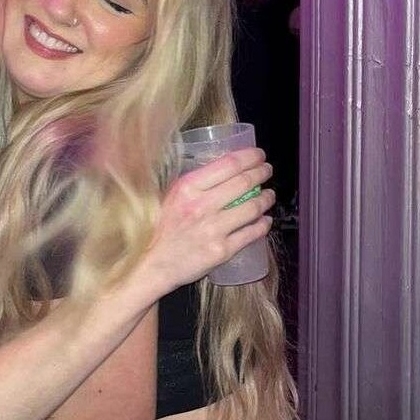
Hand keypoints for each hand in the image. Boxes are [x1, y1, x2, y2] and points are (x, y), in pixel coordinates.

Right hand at [145, 148, 274, 294]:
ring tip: (269, 195)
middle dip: (262, 173)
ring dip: (266, 199)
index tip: (259, 155)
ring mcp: (213, 229)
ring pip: (252, 208)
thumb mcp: (170, 196)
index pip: (228, 164)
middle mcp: (202, 206)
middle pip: (244, 183)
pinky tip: (265, 220)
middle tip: (267, 170)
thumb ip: (193, 183)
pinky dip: (263, 225)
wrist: (150, 264)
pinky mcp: (221, 251)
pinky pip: (251, 234)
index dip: (250, 157)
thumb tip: (222, 170)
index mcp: (188, 187)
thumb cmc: (158, 228)